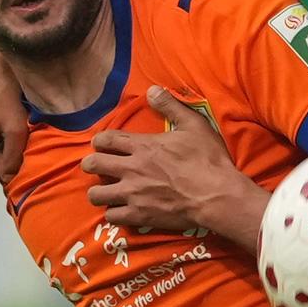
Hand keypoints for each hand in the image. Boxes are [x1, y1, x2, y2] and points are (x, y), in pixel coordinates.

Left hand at [81, 86, 263, 244]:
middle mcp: (131, 169)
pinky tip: (121, 210)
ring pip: (96, 194)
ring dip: (98, 192)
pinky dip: (114, 213)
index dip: (99, 141)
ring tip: (106, 192)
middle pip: (93, 165)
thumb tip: (152, 90)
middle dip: (90, 164)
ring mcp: (133, 194)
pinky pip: (112, 216)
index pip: (107, 139)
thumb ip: (171, 106)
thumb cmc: (208, 160)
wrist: (216, 196)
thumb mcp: (194, 125)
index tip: (101, 145)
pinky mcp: (139, 215)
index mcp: (143, 146)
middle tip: (97, 167)